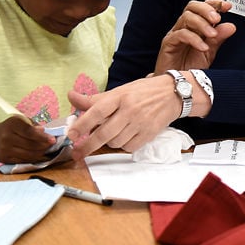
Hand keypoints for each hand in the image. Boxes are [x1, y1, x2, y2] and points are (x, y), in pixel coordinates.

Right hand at [0, 116, 55, 163]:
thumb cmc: (12, 128)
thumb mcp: (21, 121)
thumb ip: (33, 126)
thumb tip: (43, 132)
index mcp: (12, 124)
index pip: (29, 132)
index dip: (42, 137)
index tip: (53, 140)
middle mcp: (6, 137)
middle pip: (30, 145)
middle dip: (44, 146)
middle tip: (51, 145)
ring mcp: (5, 149)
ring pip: (29, 155)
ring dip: (41, 153)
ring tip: (46, 149)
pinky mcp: (5, 159)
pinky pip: (24, 161)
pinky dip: (34, 158)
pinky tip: (39, 155)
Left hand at [65, 75, 180, 157]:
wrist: (172, 94)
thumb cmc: (143, 92)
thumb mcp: (119, 91)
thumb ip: (95, 99)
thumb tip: (71, 96)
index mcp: (120, 96)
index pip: (97, 111)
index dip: (82, 124)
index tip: (71, 135)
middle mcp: (130, 110)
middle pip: (104, 133)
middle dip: (88, 145)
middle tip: (77, 153)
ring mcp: (141, 123)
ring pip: (115, 142)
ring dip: (108, 142)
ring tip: (110, 134)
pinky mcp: (149, 134)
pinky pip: (129, 147)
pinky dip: (122, 145)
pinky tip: (124, 137)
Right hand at [154, 0, 236, 73]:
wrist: (178, 86)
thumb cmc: (191, 69)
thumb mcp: (209, 53)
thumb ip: (218, 39)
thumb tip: (231, 26)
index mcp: (194, 27)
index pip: (203, 8)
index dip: (214, 4)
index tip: (227, 6)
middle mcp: (184, 27)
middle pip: (192, 7)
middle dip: (206, 9)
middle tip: (217, 18)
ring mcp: (175, 34)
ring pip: (186, 18)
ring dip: (202, 24)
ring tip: (212, 35)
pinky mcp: (168, 44)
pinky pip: (180, 35)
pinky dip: (194, 39)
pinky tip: (203, 47)